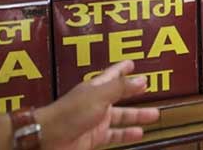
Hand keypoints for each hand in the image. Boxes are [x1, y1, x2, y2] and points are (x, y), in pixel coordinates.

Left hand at [37, 60, 159, 149]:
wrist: (49, 138)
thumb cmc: (69, 113)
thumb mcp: (99, 96)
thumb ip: (120, 88)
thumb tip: (141, 79)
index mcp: (96, 88)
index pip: (112, 75)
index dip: (122, 69)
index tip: (131, 63)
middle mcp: (96, 103)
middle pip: (119, 96)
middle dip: (134, 93)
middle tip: (148, 89)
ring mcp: (95, 121)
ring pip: (121, 117)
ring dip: (136, 116)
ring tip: (153, 115)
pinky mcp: (94, 138)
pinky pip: (115, 134)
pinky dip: (127, 134)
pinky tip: (138, 134)